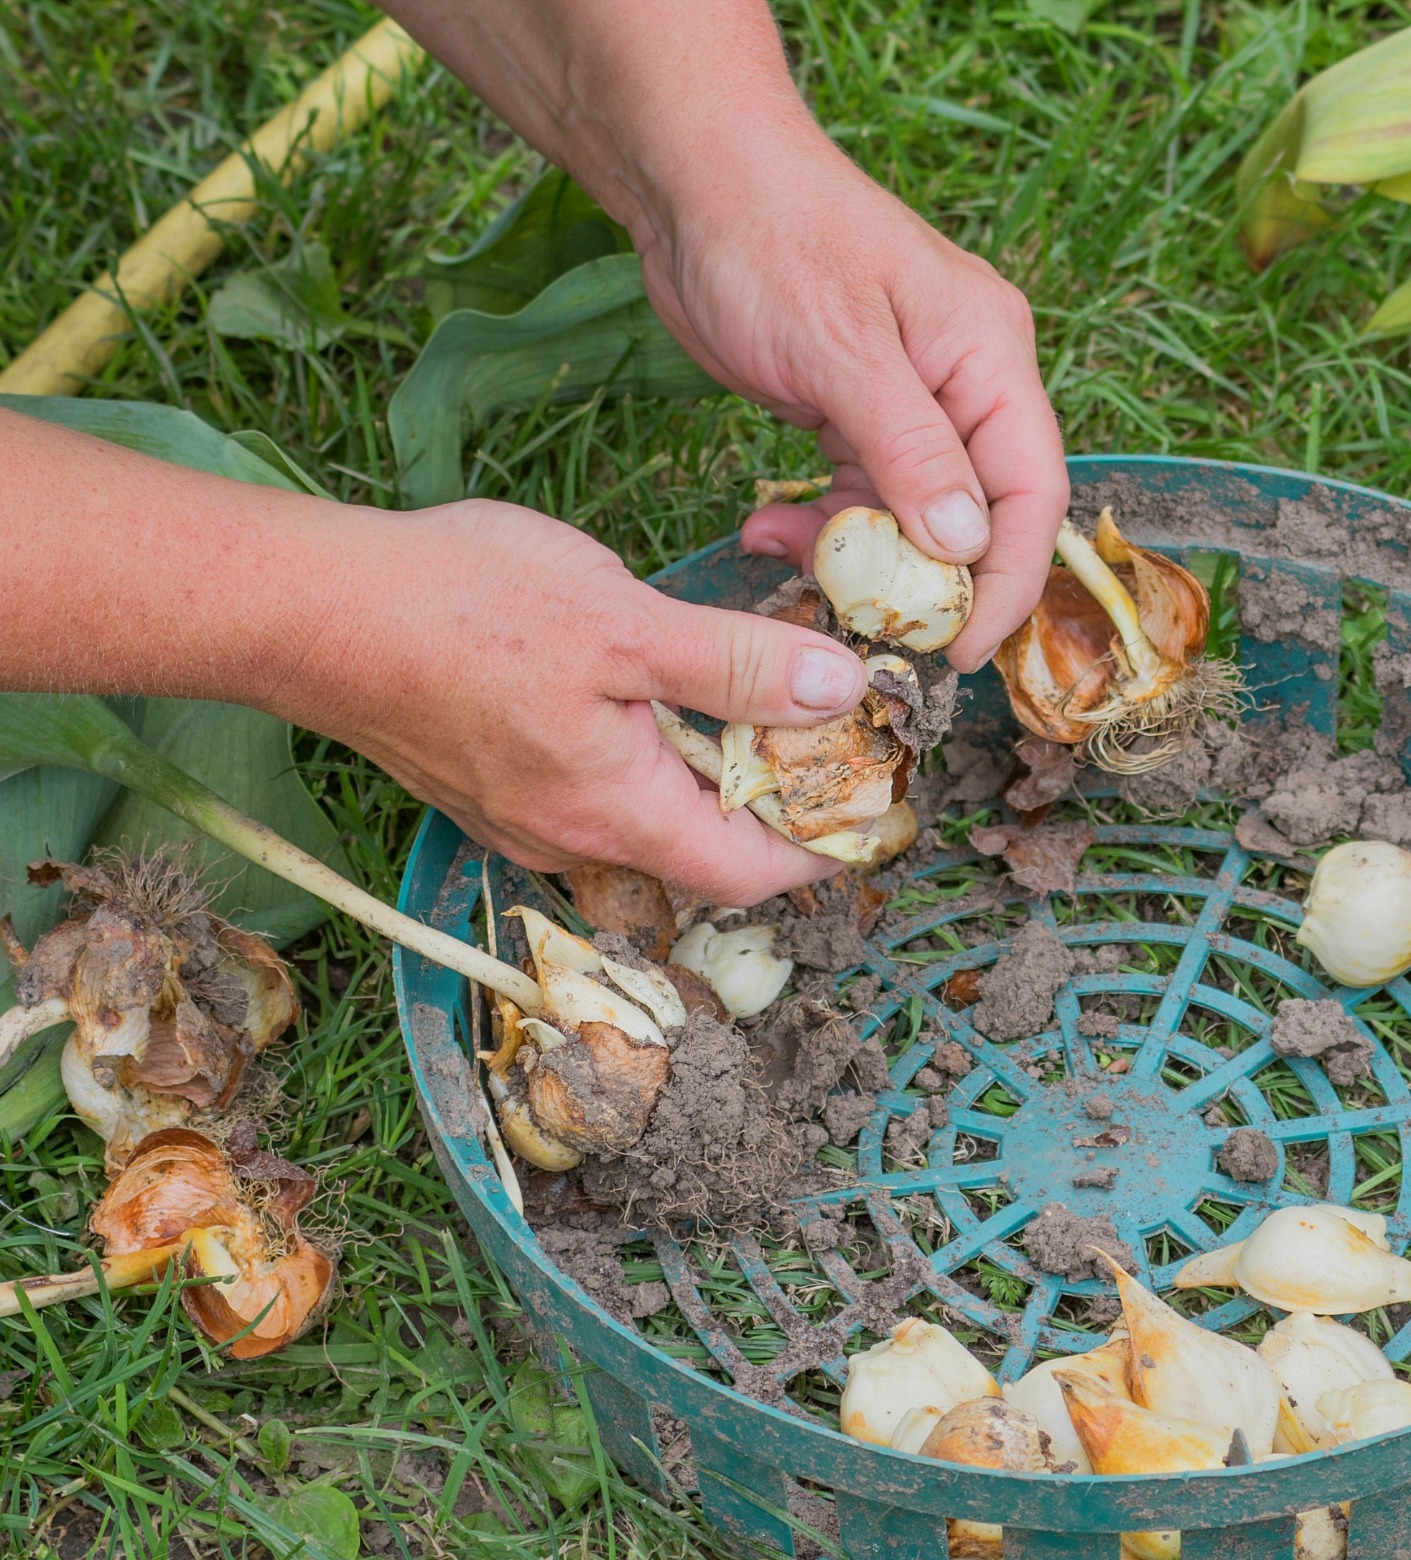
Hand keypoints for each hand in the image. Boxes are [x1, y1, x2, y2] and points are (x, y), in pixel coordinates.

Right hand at [277, 499, 866, 907]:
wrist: (310, 609)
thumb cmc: (461, 608)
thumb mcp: (626, 624)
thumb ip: (736, 667)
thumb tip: (840, 693)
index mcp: (617, 813)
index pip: (751, 872)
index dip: (824, 849)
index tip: (873, 808)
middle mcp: (570, 837)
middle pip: (703, 849)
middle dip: (774, 804)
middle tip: (833, 738)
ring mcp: (523, 816)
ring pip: (648, 817)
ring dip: (709, 774)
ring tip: (762, 704)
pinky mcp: (491, 782)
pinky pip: (595, 790)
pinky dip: (649, 756)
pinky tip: (661, 691)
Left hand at [628, 128, 1067, 671]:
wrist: (690, 179)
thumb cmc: (770, 237)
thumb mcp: (842, 349)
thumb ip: (911, 451)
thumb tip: (968, 546)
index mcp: (990, 356)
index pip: (1031, 494)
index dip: (1006, 582)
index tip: (961, 650)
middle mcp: (966, 383)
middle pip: (979, 516)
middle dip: (928, 581)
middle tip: (872, 632)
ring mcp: (912, 401)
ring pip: (911, 518)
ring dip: (856, 557)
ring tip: (791, 559)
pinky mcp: (856, 414)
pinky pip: (859, 497)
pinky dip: (819, 526)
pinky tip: (768, 529)